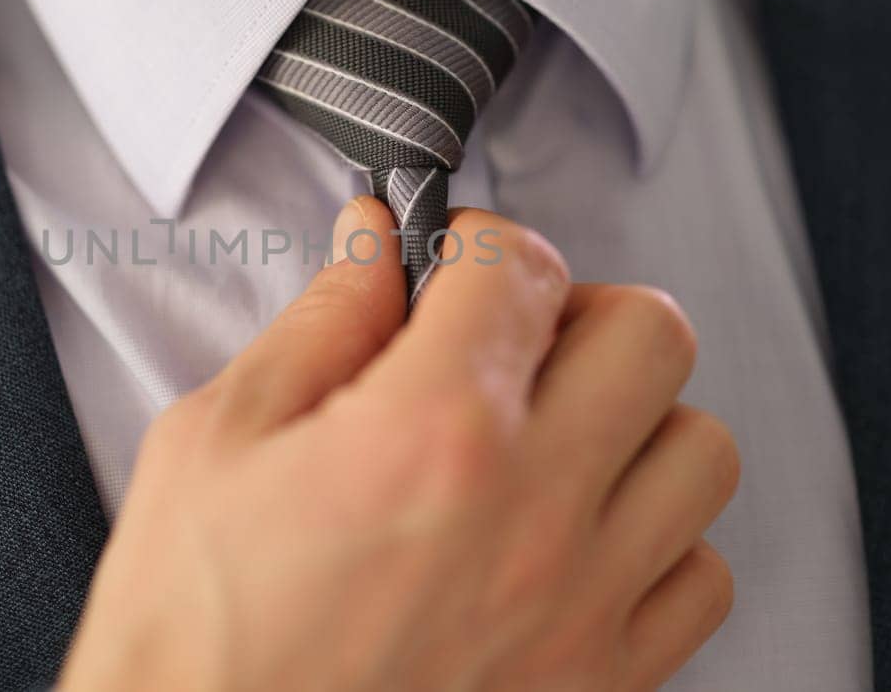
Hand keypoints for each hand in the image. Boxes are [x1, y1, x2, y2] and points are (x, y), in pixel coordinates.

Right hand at [58, 197, 738, 691]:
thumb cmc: (191, 634)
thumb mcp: (214, 442)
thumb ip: (318, 326)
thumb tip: (373, 246)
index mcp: (428, 432)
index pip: (520, 266)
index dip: (476, 243)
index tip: (449, 266)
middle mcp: (530, 514)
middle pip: (647, 334)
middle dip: (575, 310)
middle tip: (510, 338)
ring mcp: (580, 607)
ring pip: (700, 450)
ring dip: (631, 419)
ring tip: (554, 437)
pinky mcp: (599, 684)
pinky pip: (700, 577)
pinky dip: (656, 540)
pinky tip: (577, 538)